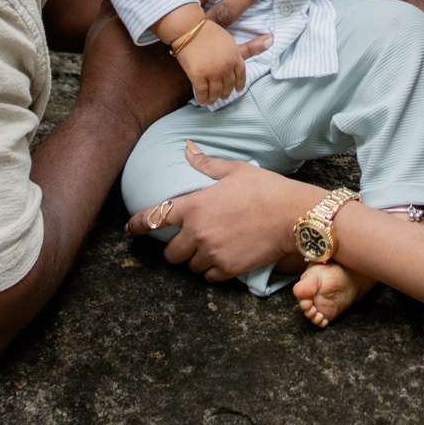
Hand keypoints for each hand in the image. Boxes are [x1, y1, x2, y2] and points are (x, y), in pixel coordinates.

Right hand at [78, 0, 270, 126]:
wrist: (113, 109)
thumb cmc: (105, 66)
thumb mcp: (105, 26)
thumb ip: (117, 1)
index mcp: (154, 8)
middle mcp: (178, 23)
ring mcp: (192, 47)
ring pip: (225, 14)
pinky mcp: (200, 70)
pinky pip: (232, 58)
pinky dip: (251, 48)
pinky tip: (269, 37)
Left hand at [126, 142, 320, 280]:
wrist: (294, 216)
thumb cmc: (266, 188)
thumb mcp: (234, 170)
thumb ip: (205, 163)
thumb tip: (187, 147)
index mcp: (194, 206)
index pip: (155, 217)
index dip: (138, 225)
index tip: (130, 230)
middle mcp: (198, 233)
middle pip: (170, 253)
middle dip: (176, 248)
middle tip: (190, 241)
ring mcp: (212, 254)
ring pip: (190, 266)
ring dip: (195, 259)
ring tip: (212, 248)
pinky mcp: (228, 269)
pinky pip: (209, 277)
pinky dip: (213, 270)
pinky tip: (224, 258)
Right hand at [174, 19, 248, 106]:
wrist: (188, 29)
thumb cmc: (207, 32)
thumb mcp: (228, 39)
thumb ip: (242, 48)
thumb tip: (267, 42)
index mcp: (235, 55)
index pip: (241, 74)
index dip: (240, 84)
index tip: (238, 90)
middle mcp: (226, 65)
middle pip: (229, 84)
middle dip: (226, 93)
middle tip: (223, 97)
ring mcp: (212, 71)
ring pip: (216, 91)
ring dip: (214, 98)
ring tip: (212, 101)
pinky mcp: (198, 76)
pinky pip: (202, 92)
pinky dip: (202, 98)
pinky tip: (202, 101)